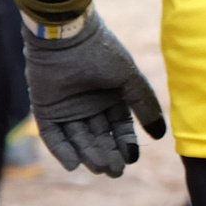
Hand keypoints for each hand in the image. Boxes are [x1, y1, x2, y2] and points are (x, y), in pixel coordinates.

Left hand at [21, 10, 166, 176]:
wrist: (66, 35)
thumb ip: (145, 104)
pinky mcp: (44, 110)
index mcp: (110, 96)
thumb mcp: (129, 78)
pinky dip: (62, 151)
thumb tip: (160, 134)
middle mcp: (88, 105)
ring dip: (88, 154)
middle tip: (114, 171)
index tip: (131, 159)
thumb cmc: (101, 52)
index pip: (119, 127)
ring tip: (99, 167)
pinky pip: (53, 136)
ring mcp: (66, 108)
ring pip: (79, 139)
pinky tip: (74, 165)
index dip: (125, 143)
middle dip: (108, 154)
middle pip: (100, 137)